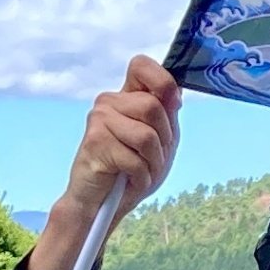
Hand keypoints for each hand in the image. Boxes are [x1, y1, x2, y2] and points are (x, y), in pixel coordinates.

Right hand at [26, 56, 180, 269]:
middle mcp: (108, 102)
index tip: (172, 105)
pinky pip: (136, 159)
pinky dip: (141, 177)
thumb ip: (167, 115)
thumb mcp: (160, 140)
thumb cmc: (131, 170)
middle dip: (164, 140)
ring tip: (141, 170)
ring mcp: (99, 120)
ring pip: (147, 135)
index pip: (141, 65)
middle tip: (152, 157)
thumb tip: (175, 94)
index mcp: (125, 96)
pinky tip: (130, 180)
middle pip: (153, 107)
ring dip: (153, 162)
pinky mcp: (94, 143)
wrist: (101, 203)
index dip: (162, 81)